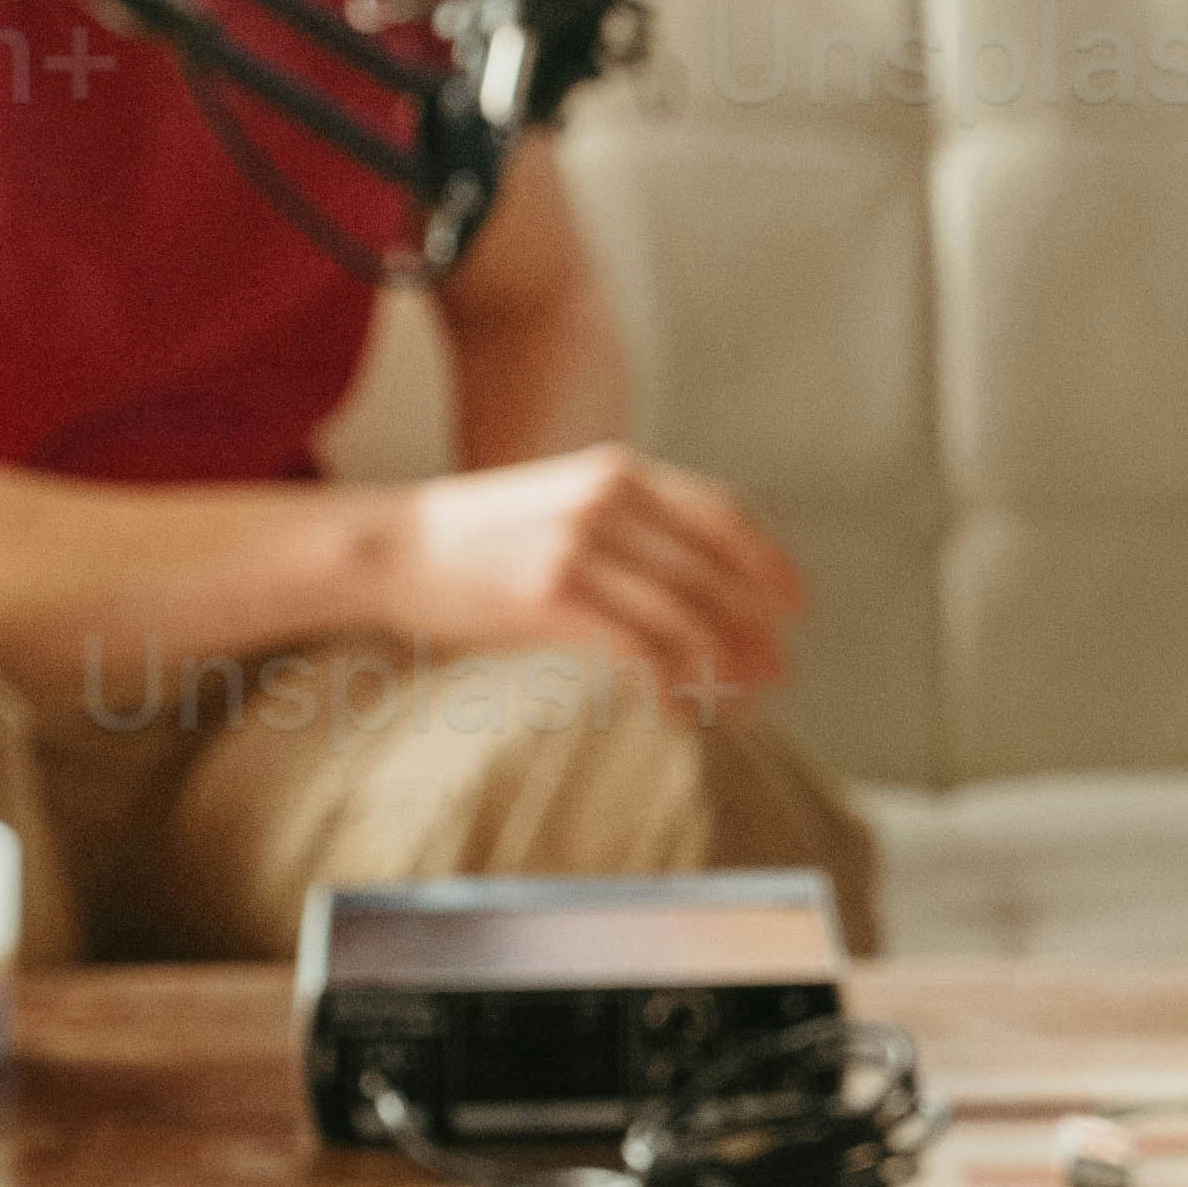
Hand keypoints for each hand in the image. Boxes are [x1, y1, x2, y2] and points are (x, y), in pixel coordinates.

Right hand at [385, 441, 806, 705]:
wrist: (392, 546)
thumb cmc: (478, 539)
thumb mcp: (563, 503)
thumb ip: (627, 523)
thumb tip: (698, 579)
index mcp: (618, 473)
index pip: (723, 515)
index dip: (768, 562)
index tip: (795, 604)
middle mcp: (607, 500)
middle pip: (713, 572)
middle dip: (755, 628)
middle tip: (778, 671)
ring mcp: (579, 546)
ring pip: (683, 617)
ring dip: (722, 667)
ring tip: (738, 701)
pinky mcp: (550, 595)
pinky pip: (637, 651)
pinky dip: (669, 688)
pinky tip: (677, 713)